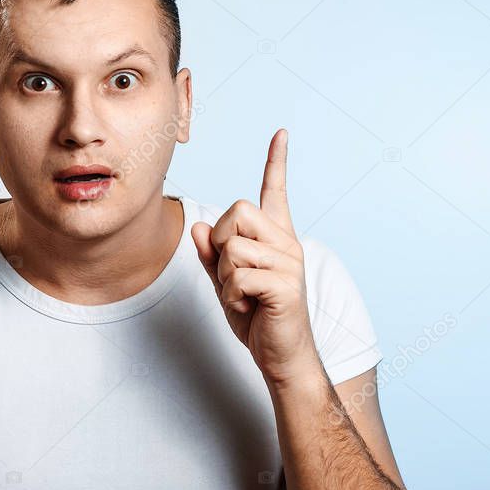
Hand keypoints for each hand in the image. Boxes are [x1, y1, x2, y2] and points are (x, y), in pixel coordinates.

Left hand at [191, 129, 320, 385]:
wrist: (281, 356)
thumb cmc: (257, 318)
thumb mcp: (226, 283)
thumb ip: (211, 255)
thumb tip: (199, 227)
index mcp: (274, 238)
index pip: (274, 192)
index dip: (276, 162)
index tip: (280, 133)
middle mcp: (287, 243)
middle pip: (237, 211)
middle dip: (221, 242)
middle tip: (233, 274)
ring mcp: (289, 262)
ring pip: (233, 246)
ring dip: (226, 276)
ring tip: (245, 295)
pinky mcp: (286, 284)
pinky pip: (239, 275)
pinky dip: (233, 295)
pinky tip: (251, 306)